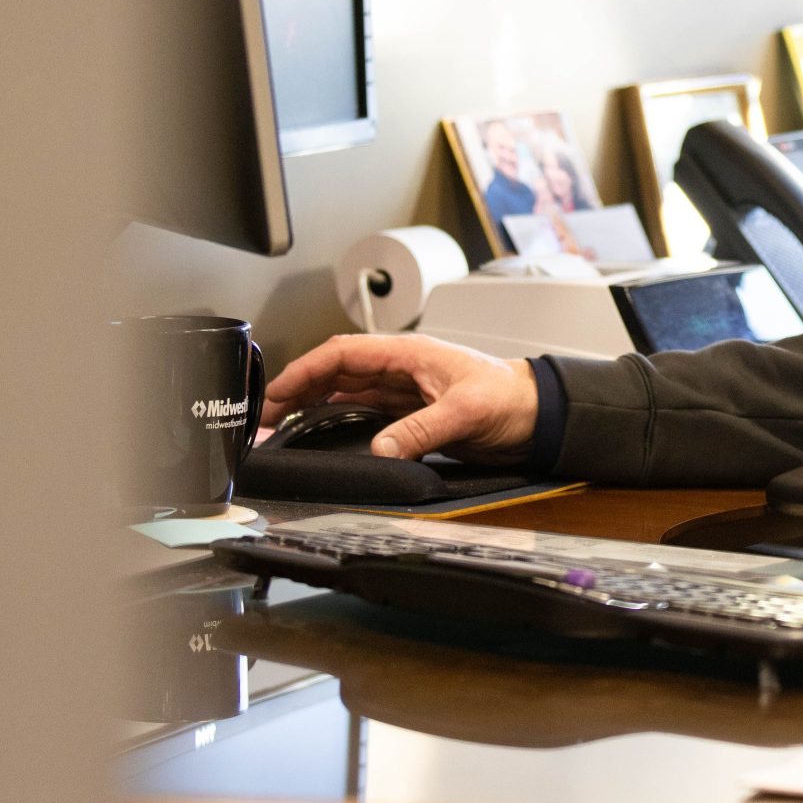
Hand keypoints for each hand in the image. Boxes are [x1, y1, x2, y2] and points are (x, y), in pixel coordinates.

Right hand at [262, 333, 539, 462]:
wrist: (537, 415)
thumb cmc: (509, 397)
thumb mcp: (466, 411)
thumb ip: (422, 431)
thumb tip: (382, 448)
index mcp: (408, 353)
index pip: (343, 355)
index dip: (305, 371)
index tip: (277, 392)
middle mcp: (401, 369)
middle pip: (336, 373)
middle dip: (298, 390)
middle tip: (265, 415)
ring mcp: (404, 392)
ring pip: (346, 394)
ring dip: (313, 407)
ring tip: (282, 426)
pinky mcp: (411, 415)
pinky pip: (364, 414)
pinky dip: (337, 422)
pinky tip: (320, 434)